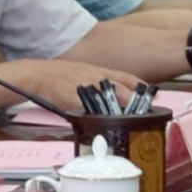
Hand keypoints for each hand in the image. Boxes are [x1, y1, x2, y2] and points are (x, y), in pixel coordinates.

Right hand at [0, 57, 136, 110]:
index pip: (124, 76)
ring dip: (122, 104)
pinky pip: (91, 105)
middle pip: (120, 87)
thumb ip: (96, 85)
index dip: (139, 85)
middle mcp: (94, 76)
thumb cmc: (57, 77)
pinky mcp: (74, 95)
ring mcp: (85, 85)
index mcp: (97, 71)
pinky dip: (101, 113)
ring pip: (109, 94)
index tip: (154, 92)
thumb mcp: (81, 76)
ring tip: (135, 115)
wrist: (37, 75)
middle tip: (148, 107)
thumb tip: (110, 98)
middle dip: (135, 98)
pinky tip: (109, 120)